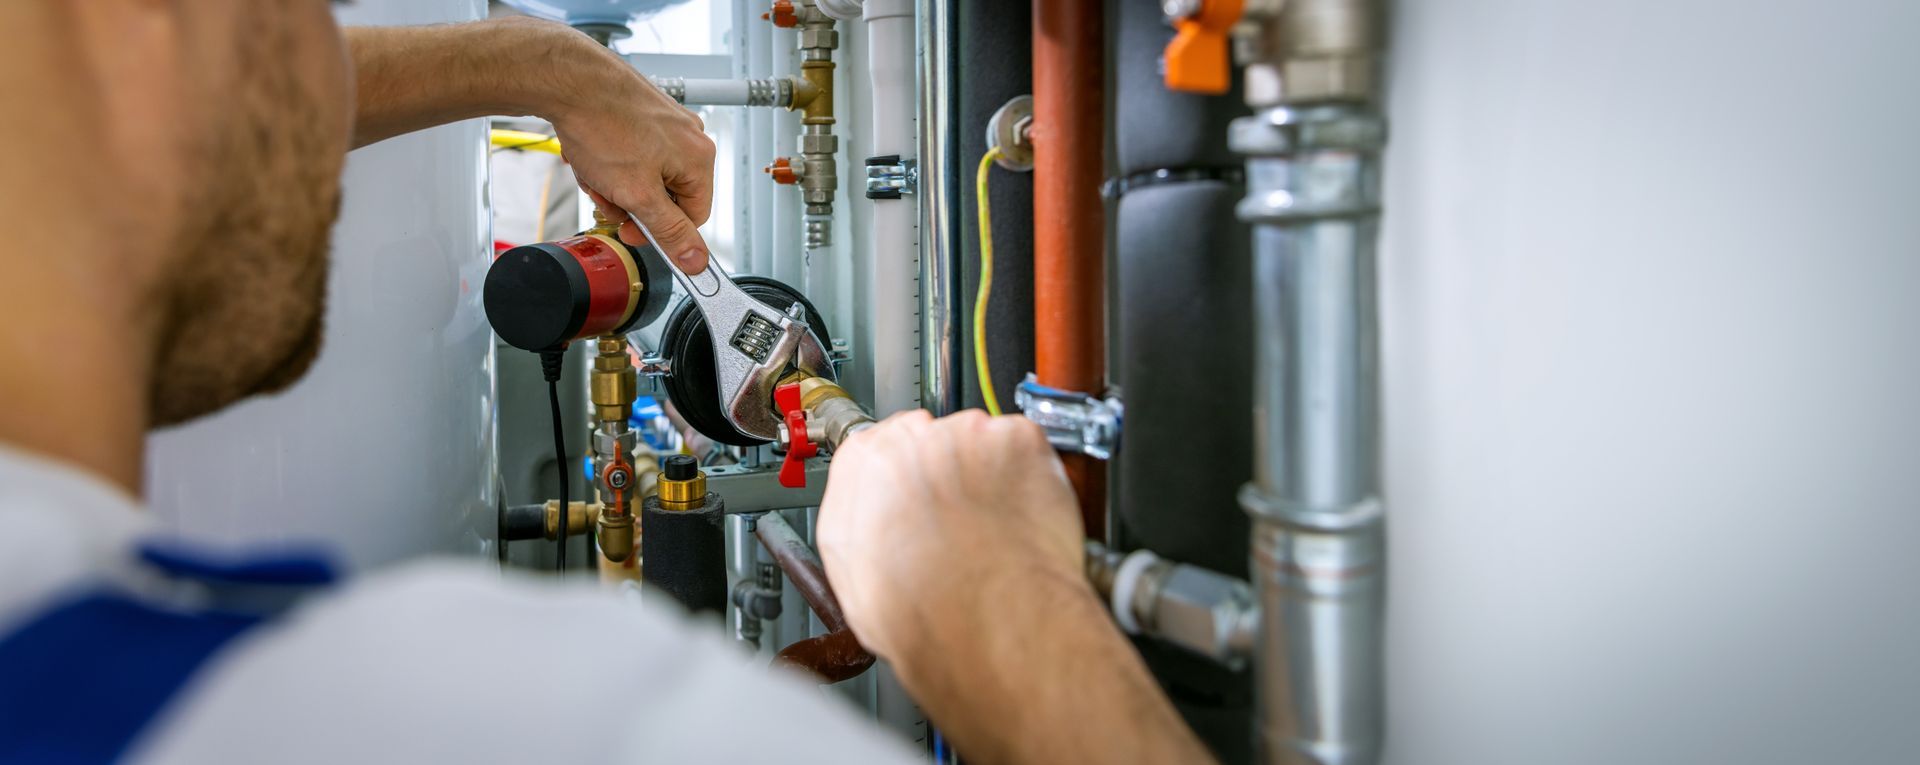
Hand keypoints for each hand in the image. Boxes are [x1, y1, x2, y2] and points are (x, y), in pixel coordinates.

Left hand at [546, 33, 714, 273]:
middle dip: (630, 201)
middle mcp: (688, 138)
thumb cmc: (602, 123)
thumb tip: (696, 262)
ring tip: (594, 169)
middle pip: (665, 196)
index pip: (693, 217)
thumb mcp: (638, 194)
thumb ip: (669, 232)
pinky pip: (630, 154)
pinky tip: (591, 153)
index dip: (659, 231)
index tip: (632, 230)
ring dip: (614, 183)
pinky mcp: (642, 115)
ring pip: (643, 176)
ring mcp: (665, 124)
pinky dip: (608, 161)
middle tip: (607, 194)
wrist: (569, 79)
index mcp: (699, 159)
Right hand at [815, 410, 1089, 662]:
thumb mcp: (852, 577)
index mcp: (863, 465)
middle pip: (936, 441)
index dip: (909, 480)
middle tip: (964, 522)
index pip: (885, 448)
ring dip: (992, 477)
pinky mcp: (1017, 441)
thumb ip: (858, 527)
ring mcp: (967, 434)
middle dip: (951, 475)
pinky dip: (1031, 479)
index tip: (921, 499)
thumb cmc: (922, 611)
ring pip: (983, 446)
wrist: (983, 622)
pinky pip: (1026, 451)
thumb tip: (873, 525)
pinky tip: (1021, 521)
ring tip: (995, 531)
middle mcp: (911, 438)